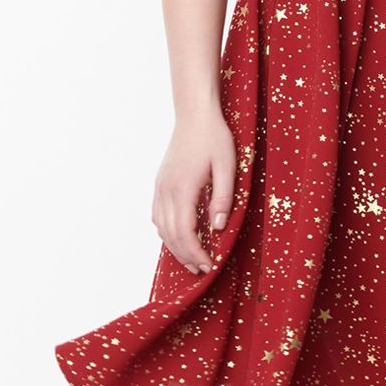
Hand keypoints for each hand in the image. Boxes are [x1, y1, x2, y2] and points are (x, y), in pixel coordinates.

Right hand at [153, 109, 236, 273]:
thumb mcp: (227, 167)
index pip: (185, 232)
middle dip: (186, 255)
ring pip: (161, 227)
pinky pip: (157, 215)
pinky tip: (177, 238)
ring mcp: (160, 187)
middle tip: (202, 269)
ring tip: (191, 260)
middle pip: (171, 234)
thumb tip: (218, 227)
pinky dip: (166, 232)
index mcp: (183, 189)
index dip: (195, 252)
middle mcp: (166, 191)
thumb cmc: (214, 139)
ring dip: (174, 247)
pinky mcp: (160, 184)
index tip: (208, 265)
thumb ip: (223, 198)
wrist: (194, 116)